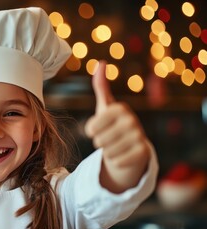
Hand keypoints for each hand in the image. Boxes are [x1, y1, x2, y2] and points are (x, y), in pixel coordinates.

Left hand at [85, 61, 149, 191]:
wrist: (131, 147)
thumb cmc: (113, 125)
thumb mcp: (105, 106)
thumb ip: (101, 86)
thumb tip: (101, 62)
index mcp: (120, 108)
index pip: (91, 128)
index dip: (91, 132)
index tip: (99, 128)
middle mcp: (132, 120)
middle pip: (98, 141)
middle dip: (100, 143)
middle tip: (110, 138)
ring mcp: (140, 136)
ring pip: (107, 152)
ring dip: (108, 152)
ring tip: (116, 146)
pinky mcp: (143, 153)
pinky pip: (117, 161)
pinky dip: (116, 161)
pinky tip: (123, 155)